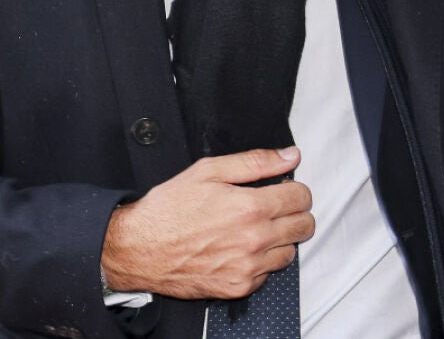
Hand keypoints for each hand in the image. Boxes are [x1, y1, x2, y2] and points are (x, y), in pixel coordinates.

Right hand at [101, 147, 313, 299]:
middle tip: (275, 208)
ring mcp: (247, 267)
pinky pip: (268, 274)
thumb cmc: (168, 210)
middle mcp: (254, 240)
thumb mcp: (208, 171)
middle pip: (304, 226)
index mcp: (250, 207)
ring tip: (256, 229)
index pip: (302, 197)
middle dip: (294, 213)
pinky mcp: (238, 287)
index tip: (284, 188)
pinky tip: (241, 249)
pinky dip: (261, 262)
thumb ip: (255, 162)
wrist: (138, 249)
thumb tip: (290, 156)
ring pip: (290, 252)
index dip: (295, 188)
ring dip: (280, 239)